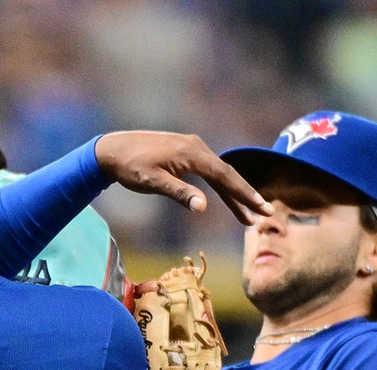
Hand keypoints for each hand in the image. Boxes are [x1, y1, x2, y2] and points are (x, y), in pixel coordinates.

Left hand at [94, 131, 271, 224]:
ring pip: (219, 174)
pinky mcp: (185, 152)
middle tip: (265, 214)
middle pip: (227, 175)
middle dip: (245, 196)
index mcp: (192, 153)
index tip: (261, 207)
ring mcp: (192, 148)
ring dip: (233, 194)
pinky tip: (226, 199)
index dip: (244, 194)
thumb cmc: (130, 167)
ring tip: (248, 216)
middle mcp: (197, 147)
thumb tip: (203, 207)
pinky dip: (218, 186)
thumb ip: (179, 193)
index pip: (224, 176)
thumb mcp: (153, 182)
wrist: (111, 150)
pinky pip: (208, 171)